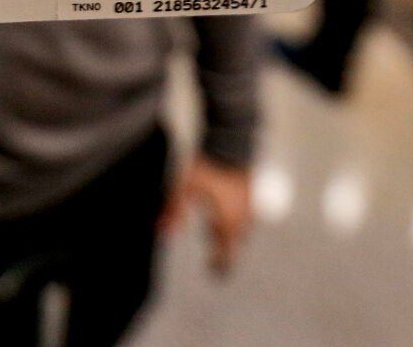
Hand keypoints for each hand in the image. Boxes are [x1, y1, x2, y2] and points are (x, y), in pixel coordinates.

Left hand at [158, 155, 252, 274]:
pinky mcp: (252, 192)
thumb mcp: (183, 188)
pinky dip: (235, 220)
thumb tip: (161, 232)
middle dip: (223, 251)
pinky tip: (224, 212)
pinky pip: (245, 215)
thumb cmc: (206, 165)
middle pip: (235, 243)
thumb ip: (173, 211)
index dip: (219, 265)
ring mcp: (250, 204)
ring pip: (242, 230)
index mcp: (227, 222)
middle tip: (213, 260)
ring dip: (229, 235)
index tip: (211, 271)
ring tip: (215, 235)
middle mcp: (243, 217)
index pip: (227, 254)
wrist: (231, 140)